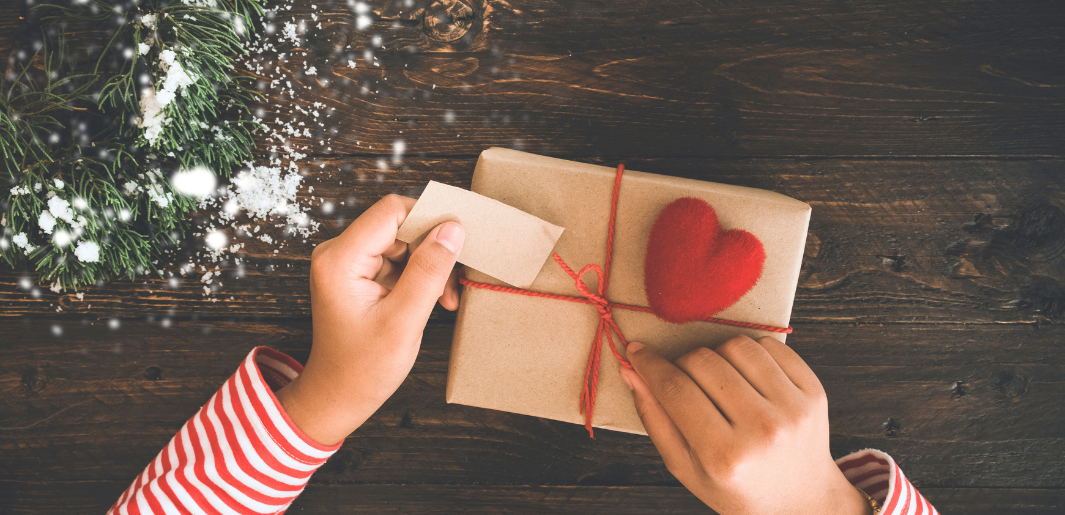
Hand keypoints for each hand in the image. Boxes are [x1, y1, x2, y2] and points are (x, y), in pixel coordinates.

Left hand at [275, 194, 464, 445]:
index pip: (391, 212)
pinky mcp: (360, 274)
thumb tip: (452, 229)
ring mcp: (349, 263)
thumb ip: (429, 272)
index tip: (461, 238)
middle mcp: (339, 253)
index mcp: (340, 260)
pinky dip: (420, 276)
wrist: (338, 396)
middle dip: (433, 249)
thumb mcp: (404, 321)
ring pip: (404, 242)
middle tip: (455, 282)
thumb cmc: (363, 368)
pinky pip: (399, 260)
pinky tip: (435, 299)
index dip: (429, 218)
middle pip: (399, 226)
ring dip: (430, 266)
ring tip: (446, 298)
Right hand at [619, 336, 871, 514]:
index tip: (637, 353)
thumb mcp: (685, 467)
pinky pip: (770, 345)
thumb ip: (655, 418)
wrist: (801, 499)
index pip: (675, 389)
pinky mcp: (814, 392)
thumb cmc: (736, 485)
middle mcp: (762, 430)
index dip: (650, 365)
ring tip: (719, 382)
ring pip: (735, 346)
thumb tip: (632, 370)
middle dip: (683, 365)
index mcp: (724, 456)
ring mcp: (793, 409)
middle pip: (701, 362)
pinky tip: (747, 378)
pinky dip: (751, 353)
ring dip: (718, 356)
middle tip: (685, 384)